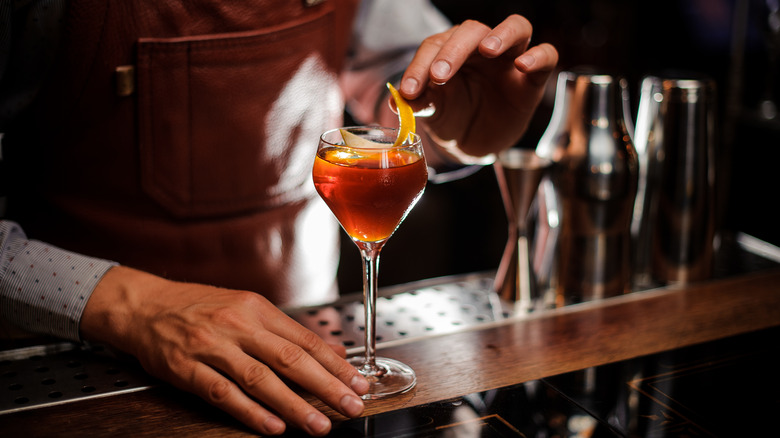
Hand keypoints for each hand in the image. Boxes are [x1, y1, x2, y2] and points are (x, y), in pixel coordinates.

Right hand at [81, 266, 367, 435]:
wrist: (143, 305)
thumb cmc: (198, 307)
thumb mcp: (245, 308)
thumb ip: (284, 332)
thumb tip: (329, 353)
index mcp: (256, 308)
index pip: (304, 339)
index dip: (335, 364)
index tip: (358, 382)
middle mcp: (237, 325)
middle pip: (289, 359)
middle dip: (325, 386)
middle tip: (351, 405)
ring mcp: (211, 347)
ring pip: (260, 379)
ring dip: (293, 405)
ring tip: (318, 425)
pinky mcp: (187, 369)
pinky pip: (222, 393)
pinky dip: (250, 412)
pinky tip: (273, 426)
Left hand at [400, 15, 557, 157]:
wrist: (473, 143)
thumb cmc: (452, 117)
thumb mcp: (433, 113)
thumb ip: (418, 103)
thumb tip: (398, 99)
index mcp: (451, 51)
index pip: (436, 45)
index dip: (420, 65)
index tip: (409, 90)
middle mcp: (481, 48)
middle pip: (472, 31)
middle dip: (453, 50)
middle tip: (439, 76)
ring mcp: (510, 59)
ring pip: (516, 27)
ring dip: (501, 34)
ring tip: (487, 49)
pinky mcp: (533, 78)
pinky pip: (546, 54)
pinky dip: (538, 55)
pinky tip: (523, 65)